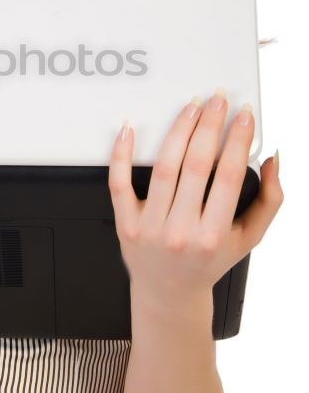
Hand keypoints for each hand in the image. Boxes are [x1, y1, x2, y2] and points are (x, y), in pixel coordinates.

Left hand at [108, 89, 283, 304]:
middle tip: (218, 100)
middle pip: (196, 165)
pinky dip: (122, 153)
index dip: (238, 140)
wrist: (169, 292)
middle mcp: (180, 232)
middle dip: (210, 125)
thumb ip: (269, 200)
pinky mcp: (124, 224)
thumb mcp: (248, 238)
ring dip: (178, 130)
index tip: (243, 115)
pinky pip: (118, 182)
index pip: (228, 176)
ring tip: (191, 108)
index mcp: (213, 235)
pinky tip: (131, 129)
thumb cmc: (209, 260)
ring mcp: (149, 227)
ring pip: (163, 167)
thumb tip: (273, 160)